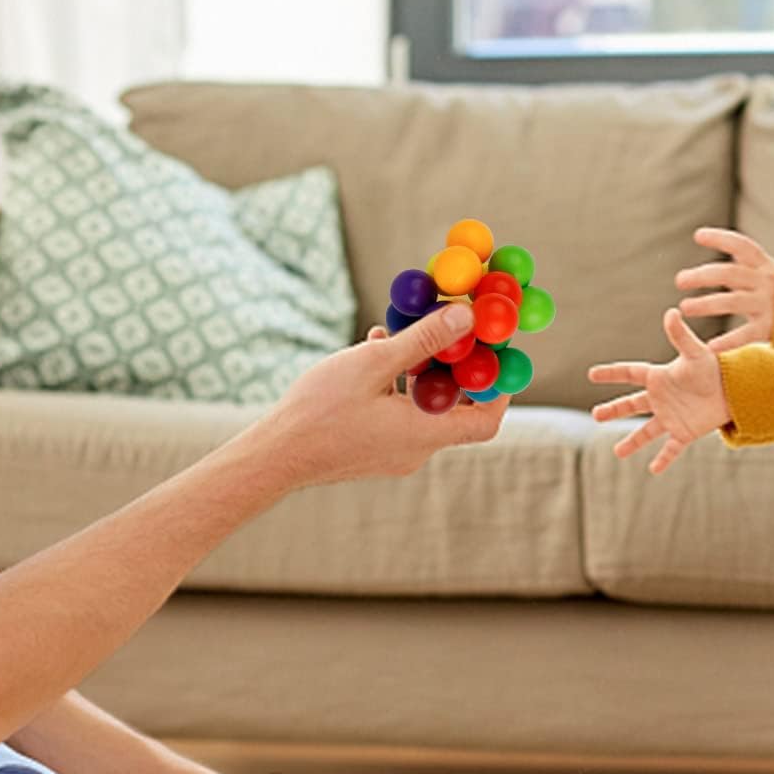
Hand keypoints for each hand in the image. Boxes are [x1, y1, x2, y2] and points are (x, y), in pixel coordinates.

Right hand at [254, 303, 509, 488]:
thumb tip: (466, 318)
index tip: (498, 355)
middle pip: (455, 409)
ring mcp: (393, 452)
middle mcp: (416, 449)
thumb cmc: (321, 410)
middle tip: (455, 332)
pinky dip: (398, 383)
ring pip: (423, 406)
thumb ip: (424, 340)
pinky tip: (376, 348)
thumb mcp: (375, 364)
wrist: (274, 456)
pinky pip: (398, 413)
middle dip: (457, 368)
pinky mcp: (372, 448)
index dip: (499, 388)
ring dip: (422, 369)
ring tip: (405, 332)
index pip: (486, 420)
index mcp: (425, 434)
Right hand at [588, 306, 730, 473]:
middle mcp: (661, 398)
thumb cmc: (715, 367)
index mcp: (659, 377)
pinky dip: (663, 459)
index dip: (611, 373)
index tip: (592, 373)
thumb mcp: (696, 352)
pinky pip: (670, 448)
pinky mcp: (684, 433)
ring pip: (646, 431)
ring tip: (618, 452)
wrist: (736, 389)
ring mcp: (671, 417)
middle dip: (613, 410)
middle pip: (631, 405)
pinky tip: (653, 469)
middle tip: (596, 415)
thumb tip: (671, 312)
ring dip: (632, 442)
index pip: (630, 373)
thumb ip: (680, 336)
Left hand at [675, 227, 773, 351]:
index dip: (720, 238)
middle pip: (730, 274)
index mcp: (766, 266)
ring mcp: (768, 304)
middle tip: (679, 280)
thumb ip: (750, 264)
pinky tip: (709, 346)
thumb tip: (726, 246)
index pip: (742, 246)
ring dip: (706, 304)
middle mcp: (766, 281)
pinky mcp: (770, 327)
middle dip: (702, 276)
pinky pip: (744, 335)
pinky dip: (727, 341)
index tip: (697, 235)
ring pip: (731, 302)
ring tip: (684, 307)